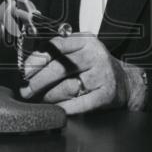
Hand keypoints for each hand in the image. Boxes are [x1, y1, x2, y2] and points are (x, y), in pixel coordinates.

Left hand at [19, 33, 143, 114]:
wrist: (126, 82)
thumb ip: (61, 52)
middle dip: (38, 81)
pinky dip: (66, 108)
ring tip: (42, 99)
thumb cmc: (96, 66)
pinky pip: (80, 103)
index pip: (56, 46)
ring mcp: (101, 74)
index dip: (38, 59)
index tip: (25, 71)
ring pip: (67, 86)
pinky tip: (58, 110)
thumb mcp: (82, 51)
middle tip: (27, 90)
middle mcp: (95, 55)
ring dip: (49, 96)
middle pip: (59, 67)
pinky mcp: (106, 94)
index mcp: (86, 41)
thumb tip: (30, 65)